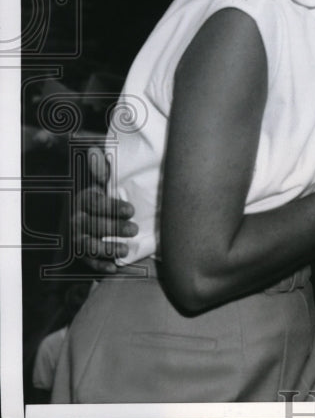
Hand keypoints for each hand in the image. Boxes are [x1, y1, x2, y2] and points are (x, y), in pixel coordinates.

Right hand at [72, 147, 136, 273]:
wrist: (97, 219)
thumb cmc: (106, 198)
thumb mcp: (104, 183)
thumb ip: (103, 170)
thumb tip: (94, 150)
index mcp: (84, 200)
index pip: (95, 204)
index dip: (113, 207)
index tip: (131, 210)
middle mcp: (78, 219)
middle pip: (93, 225)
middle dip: (113, 228)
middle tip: (134, 229)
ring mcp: (78, 237)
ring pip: (89, 244)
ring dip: (107, 248)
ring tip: (125, 248)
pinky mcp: (82, 254)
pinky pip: (88, 261)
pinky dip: (100, 265)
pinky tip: (114, 267)